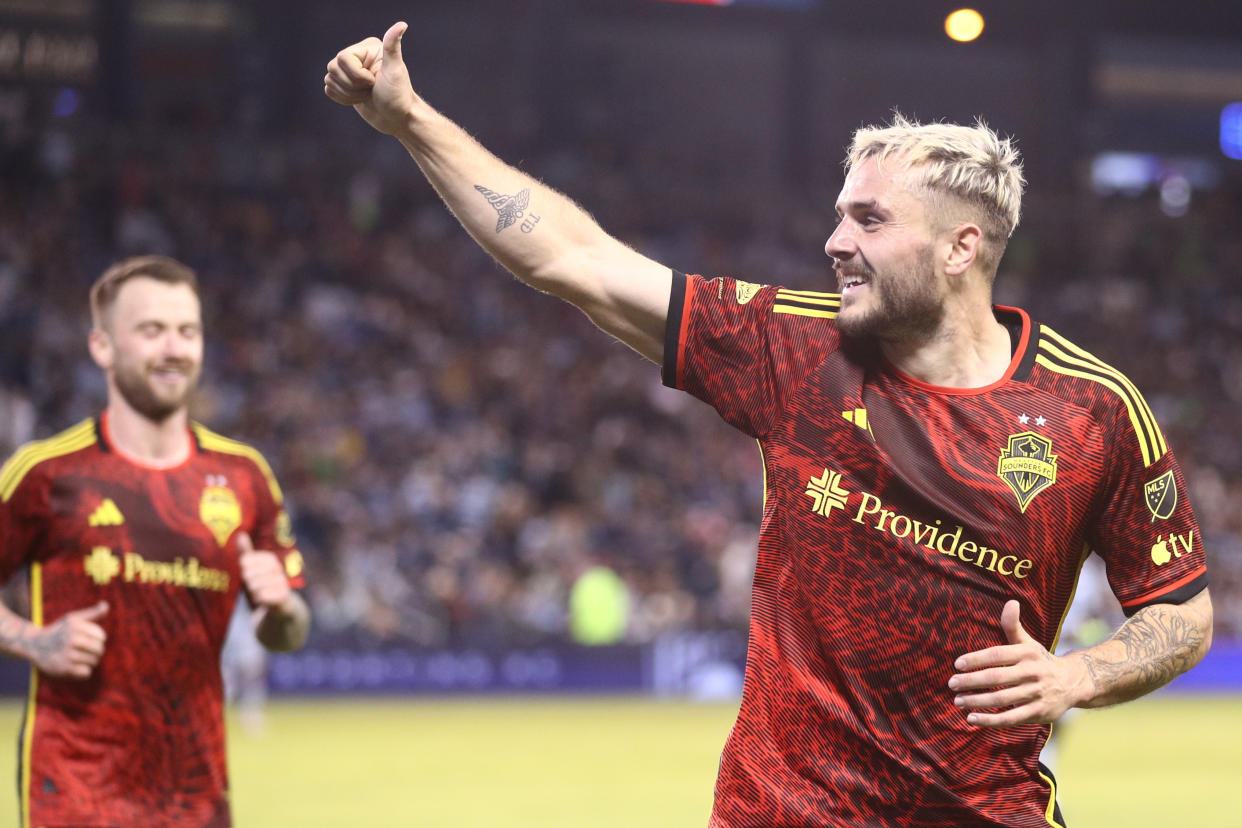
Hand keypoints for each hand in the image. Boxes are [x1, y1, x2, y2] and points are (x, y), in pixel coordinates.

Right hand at [32, 601, 107, 679]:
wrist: (34, 645)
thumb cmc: (59, 631)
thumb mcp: (73, 619)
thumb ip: (92, 613)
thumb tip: (106, 605)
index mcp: (76, 626)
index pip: (102, 636)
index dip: (98, 639)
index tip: (88, 639)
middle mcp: (72, 639)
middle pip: (99, 650)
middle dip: (95, 651)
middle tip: (85, 650)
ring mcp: (67, 655)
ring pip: (94, 662)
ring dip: (89, 661)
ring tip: (78, 657)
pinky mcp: (64, 669)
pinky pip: (86, 673)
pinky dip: (83, 671)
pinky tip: (74, 666)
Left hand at [237, 532, 293, 614]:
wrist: (279, 605)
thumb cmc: (261, 585)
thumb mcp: (251, 569)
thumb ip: (246, 552)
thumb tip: (241, 534)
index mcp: (269, 558)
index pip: (244, 561)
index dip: (241, 572)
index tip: (248, 576)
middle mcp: (277, 567)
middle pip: (247, 574)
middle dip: (246, 584)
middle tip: (252, 588)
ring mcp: (281, 581)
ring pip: (254, 586)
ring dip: (252, 593)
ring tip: (257, 594)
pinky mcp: (283, 594)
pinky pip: (262, 596)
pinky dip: (258, 600)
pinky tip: (262, 600)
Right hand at [324, 21, 418, 135]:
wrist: (397, 118)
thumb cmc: (398, 95)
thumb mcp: (395, 71)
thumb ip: (392, 47)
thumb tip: (401, 25)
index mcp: (367, 49)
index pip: (343, 57)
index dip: (356, 75)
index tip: (374, 82)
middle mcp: (356, 57)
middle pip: (333, 68)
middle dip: (352, 85)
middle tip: (370, 89)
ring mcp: (349, 72)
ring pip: (329, 79)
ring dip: (348, 94)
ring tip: (366, 95)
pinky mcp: (344, 85)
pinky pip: (329, 89)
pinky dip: (342, 98)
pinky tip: (359, 100)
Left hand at [948, 600, 1086, 726]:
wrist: (1073, 682)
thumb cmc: (1040, 660)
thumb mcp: (1028, 643)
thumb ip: (1013, 626)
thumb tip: (1011, 602)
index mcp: (1027, 653)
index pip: (997, 654)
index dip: (976, 659)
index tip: (957, 664)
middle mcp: (1032, 672)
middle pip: (996, 677)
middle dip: (971, 681)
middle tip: (951, 683)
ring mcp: (1036, 693)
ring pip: (1002, 699)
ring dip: (977, 701)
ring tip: (957, 701)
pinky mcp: (1039, 712)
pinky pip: (1011, 718)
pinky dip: (991, 720)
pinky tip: (972, 718)